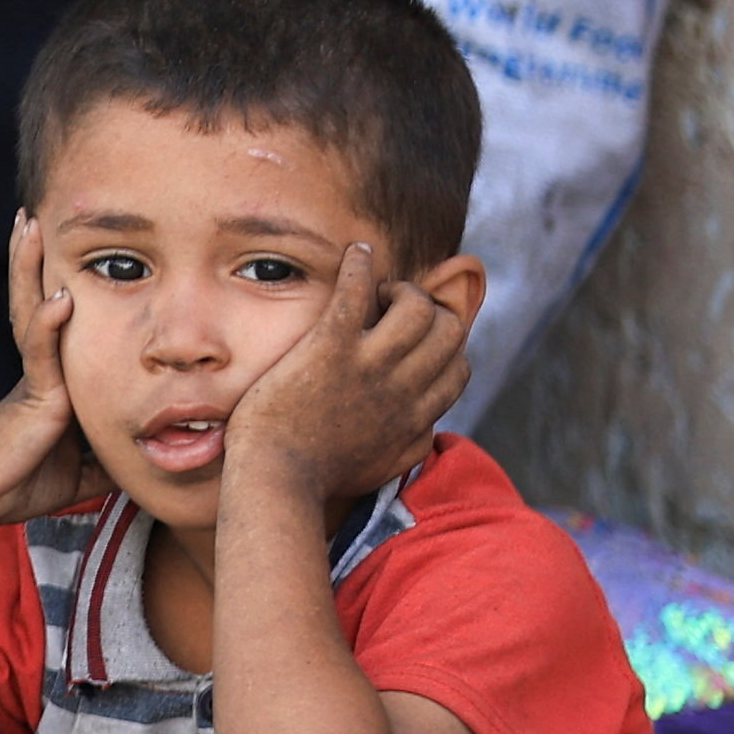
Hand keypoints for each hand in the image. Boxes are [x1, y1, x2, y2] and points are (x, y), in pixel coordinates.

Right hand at [0, 213, 110, 525]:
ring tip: (28, 227)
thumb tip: (152, 454)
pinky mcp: (34, 396)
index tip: (61, 246)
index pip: (56, 318)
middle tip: (33, 215)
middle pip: (38, 299)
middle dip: (33, 258)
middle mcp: (42, 367)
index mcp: (53, 378)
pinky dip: (47, 324)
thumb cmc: (25, 480)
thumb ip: (110, 447)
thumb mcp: (85, 464)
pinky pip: (41, 354)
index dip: (55, 280)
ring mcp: (36, 377)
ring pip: (32, 311)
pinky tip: (58, 297)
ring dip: (28, 268)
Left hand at [225, 242, 468, 504]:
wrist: (274, 480)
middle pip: (448, 331)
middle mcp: (401, 388)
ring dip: (401, 289)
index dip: (445, 348)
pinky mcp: (330, 348)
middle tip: (396, 310)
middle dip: (430, 311)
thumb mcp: (383, 467)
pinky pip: (358, 290)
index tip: (419, 341)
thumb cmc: (319, 477)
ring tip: (378, 291)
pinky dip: (361, 264)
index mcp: (415, 417)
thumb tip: (430, 426)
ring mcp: (368, 366)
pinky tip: (356, 254)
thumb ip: (413, 444)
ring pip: (417, 306)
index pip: (458, 369)